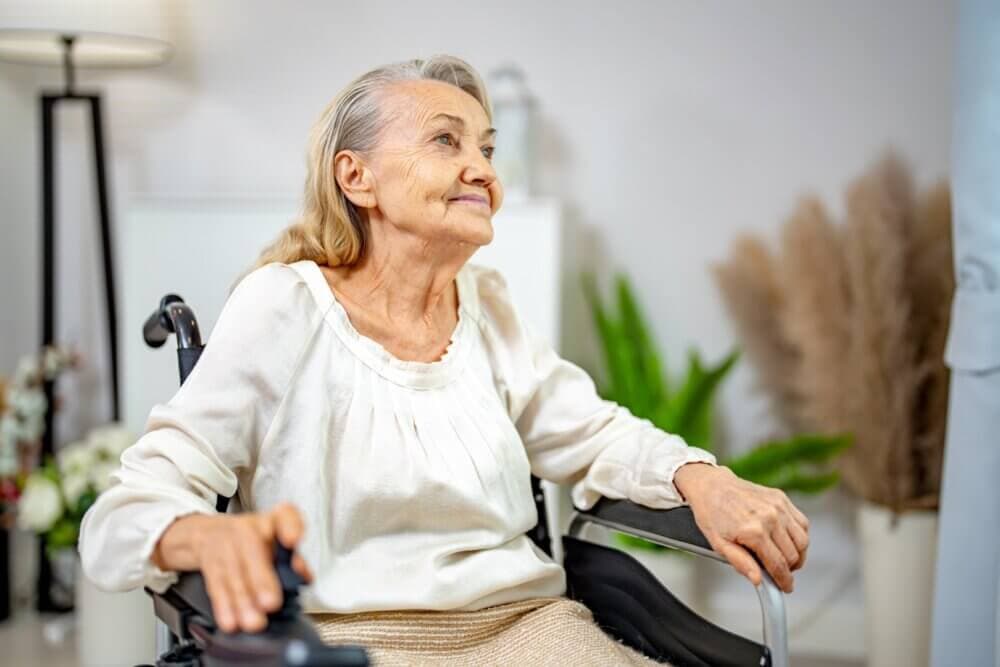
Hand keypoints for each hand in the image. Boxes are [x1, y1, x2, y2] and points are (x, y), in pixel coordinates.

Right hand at [152, 502, 312, 632]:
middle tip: (271, 603)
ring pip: (234, 573)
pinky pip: (216, 585)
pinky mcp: (209, 562)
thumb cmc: (252, 541)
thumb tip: (304, 577)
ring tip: (254, 622)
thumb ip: (293, 560)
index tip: (293, 540)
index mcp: (272, 521)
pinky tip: (230, 621)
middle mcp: (247, 528)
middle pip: (253, 549)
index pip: (285, 515)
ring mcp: (225, 543)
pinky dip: (224, 606)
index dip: (290, 526)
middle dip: (262, 580)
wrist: (209, 534)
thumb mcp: (275, 543)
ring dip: (243, 601)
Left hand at [673, 463, 808, 592]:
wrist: (711, 486)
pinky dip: (799, 536)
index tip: (786, 587)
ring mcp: (778, 506)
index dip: (784, 581)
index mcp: (754, 531)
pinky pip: (802, 523)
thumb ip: (741, 564)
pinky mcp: (781, 498)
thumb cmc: (712, 513)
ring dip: (798, 554)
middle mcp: (770, 517)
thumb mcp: (719, 545)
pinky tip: (787, 541)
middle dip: (790, 570)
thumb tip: (758, 580)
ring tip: (786, 559)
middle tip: (782, 573)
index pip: (779, 565)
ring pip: (802, 540)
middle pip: (793, 555)